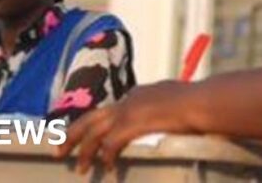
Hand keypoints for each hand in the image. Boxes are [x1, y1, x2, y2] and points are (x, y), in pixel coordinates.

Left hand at [54, 80, 190, 174]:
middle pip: (91, 117)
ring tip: (78, 167)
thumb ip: (168, 109)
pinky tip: (108, 168)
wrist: (203, 102)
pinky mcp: (133, 123)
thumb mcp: (179, 103)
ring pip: (95, 131)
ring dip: (84, 150)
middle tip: (57, 149)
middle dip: (72, 134)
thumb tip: (172, 117)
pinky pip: (111, 144)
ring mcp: (130, 110)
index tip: (87, 136)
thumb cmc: (200, 104)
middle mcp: (130, 99)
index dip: (96, 124)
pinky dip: (106, 156)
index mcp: (140, 93)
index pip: (110, 110)